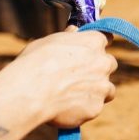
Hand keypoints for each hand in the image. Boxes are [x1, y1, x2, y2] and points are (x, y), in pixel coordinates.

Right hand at [0, 30, 116, 127]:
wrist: (29, 92)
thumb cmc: (34, 63)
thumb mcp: (49, 42)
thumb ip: (67, 38)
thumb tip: (74, 31)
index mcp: (93, 43)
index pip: (106, 39)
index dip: (97, 46)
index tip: (91, 50)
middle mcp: (103, 63)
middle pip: (110, 64)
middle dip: (99, 69)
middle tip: (81, 75)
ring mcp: (102, 86)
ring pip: (108, 89)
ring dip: (97, 90)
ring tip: (75, 95)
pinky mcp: (96, 107)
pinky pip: (94, 108)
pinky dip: (84, 108)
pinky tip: (66, 108)